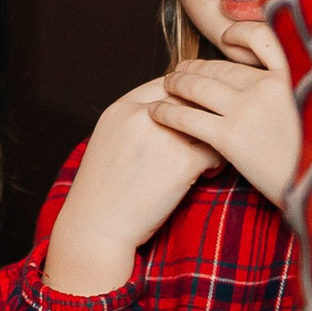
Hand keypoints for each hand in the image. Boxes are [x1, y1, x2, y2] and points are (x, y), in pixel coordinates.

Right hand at [44, 78, 217, 294]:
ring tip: (210, 153)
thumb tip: (175, 110)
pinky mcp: (182, 161)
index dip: (187, 94)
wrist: (95, 227)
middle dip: (206, 113)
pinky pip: (216, 150)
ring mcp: (162, 137)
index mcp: (120, 109)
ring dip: (216, 135)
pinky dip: (216, 163)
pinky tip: (206, 175)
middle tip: (212, 129)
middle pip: (192, 98)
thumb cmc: (103, 191)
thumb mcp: (108, 143)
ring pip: (209, 121)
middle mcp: (141, 116)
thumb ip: (136, 121)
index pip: (167, 82)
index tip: (195, 110)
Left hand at [150, 22, 301, 204]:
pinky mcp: (230, 136)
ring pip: (198, 87)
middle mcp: (273, 85)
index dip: (239, 33)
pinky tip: (156, 113)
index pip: (262, 38)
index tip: (225, 37)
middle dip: (196, 68)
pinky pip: (187, 117)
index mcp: (299, 74)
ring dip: (176, 85)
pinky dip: (166, 112)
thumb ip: (298, 89)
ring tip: (166, 86)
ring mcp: (250, 109)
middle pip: (221, 68)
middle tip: (181, 71)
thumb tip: (275, 75)